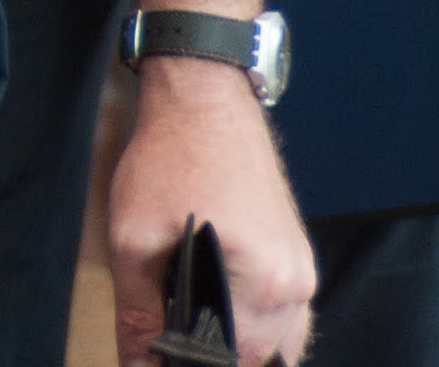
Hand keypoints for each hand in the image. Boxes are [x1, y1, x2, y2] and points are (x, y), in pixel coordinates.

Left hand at [108, 63, 314, 363]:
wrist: (203, 98)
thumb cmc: (171, 157)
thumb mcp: (136, 240)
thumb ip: (139, 314)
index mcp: (264, 283)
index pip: (234, 362)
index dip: (192, 363)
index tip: (161, 350)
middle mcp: (295, 282)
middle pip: (259, 356)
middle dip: (214, 353)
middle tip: (168, 332)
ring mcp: (302, 268)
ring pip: (279, 341)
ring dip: (236, 343)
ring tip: (191, 320)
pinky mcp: (296, 255)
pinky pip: (287, 314)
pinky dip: (256, 325)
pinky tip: (219, 311)